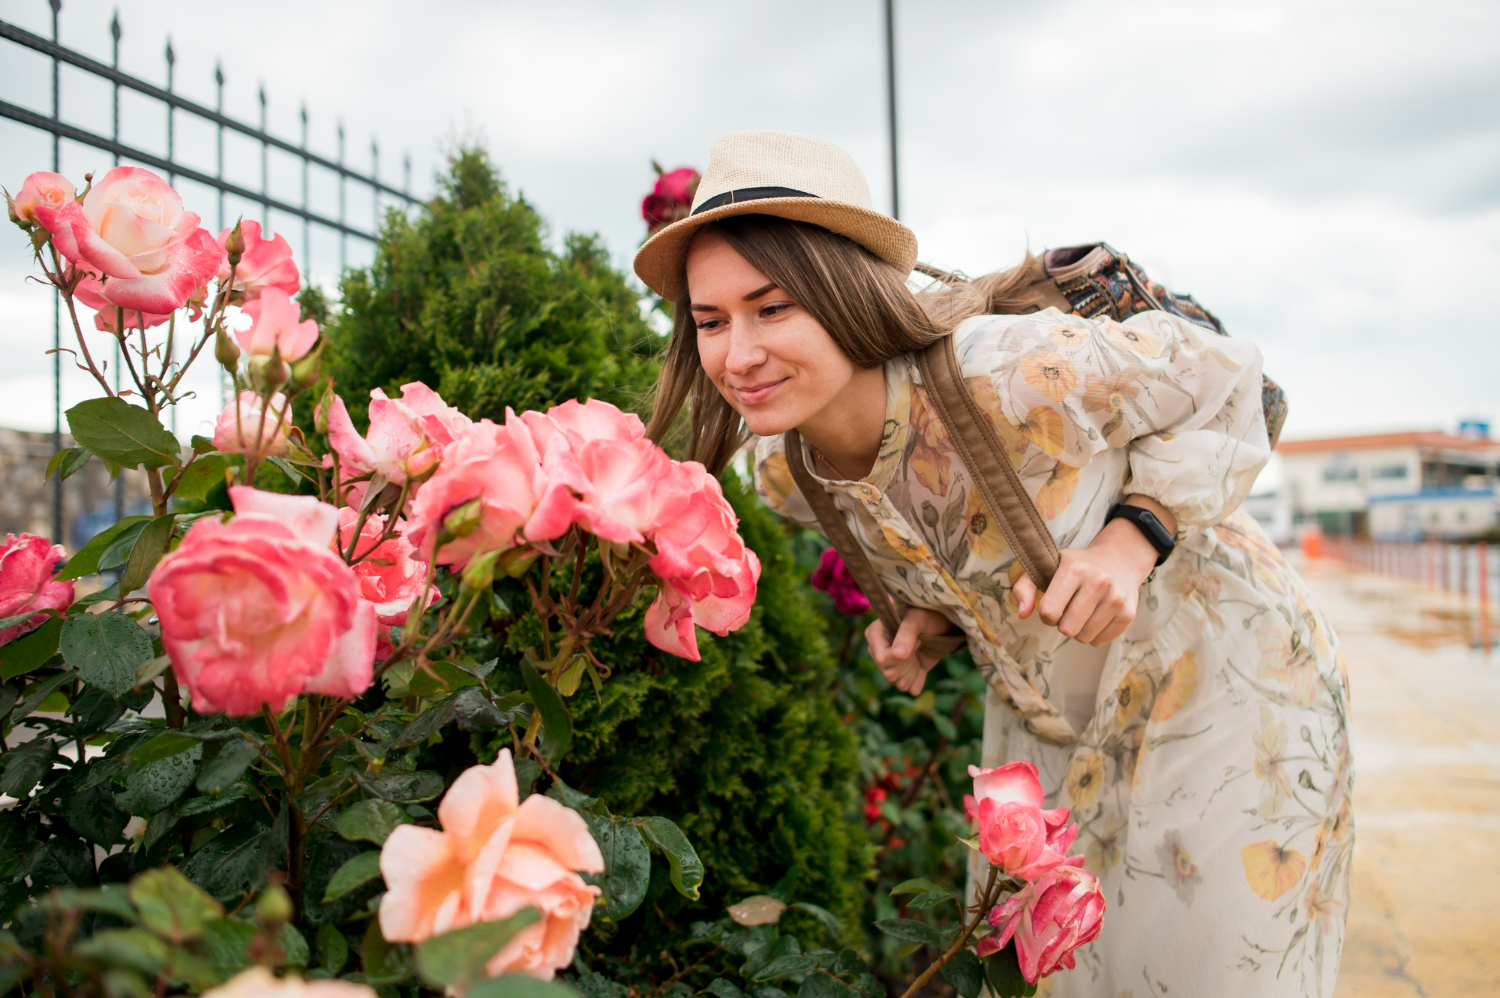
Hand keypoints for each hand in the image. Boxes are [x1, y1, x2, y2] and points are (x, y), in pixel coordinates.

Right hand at [866, 607, 954, 694]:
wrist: (937, 626)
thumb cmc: (925, 616)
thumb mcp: (917, 619)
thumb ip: (906, 634)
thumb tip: (897, 655)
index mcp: (874, 634)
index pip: (882, 659)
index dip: (903, 656)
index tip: (917, 641)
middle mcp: (877, 651)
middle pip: (890, 674)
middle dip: (910, 663)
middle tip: (919, 645)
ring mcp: (887, 665)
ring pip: (899, 684)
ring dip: (915, 670)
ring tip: (918, 654)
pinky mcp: (900, 676)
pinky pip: (910, 688)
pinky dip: (919, 678)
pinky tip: (920, 664)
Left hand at [1012, 497, 1173, 646]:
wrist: (1118, 560)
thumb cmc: (1076, 567)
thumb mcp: (1047, 567)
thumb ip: (1025, 587)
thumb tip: (1023, 614)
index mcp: (1074, 569)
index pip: (1049, 611)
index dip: (1046, 615)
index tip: (1052, 606)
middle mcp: (1098, 581)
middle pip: (1067, 629)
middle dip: (1062, 624)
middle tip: (1069, 609)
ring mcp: (1116, 598)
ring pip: (1084, 638)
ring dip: (1078, 630)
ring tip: (1084, 611)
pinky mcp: (1128, 613)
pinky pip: (1100, 642)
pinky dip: (1094, 634)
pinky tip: (1097, 615)